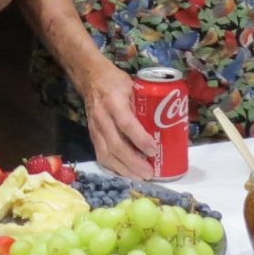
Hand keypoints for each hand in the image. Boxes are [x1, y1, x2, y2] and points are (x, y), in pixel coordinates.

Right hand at [76, 57, 155, 178]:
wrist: (90, 77)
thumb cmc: (115, 80)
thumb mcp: (132, 86)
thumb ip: (142, 104)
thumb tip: (163, 123)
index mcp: (114, 101)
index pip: (126, 124)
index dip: (140, 139)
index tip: (153, 150)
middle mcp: (102, 117)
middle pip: (116, 145)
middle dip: (133, 162)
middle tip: (149, 172)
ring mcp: (95, 127)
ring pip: (106, 154)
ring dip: (123, 169)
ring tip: (139, 177)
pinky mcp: (91, 134)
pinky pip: (100, 155)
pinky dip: (113, 167)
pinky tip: (125, 173)